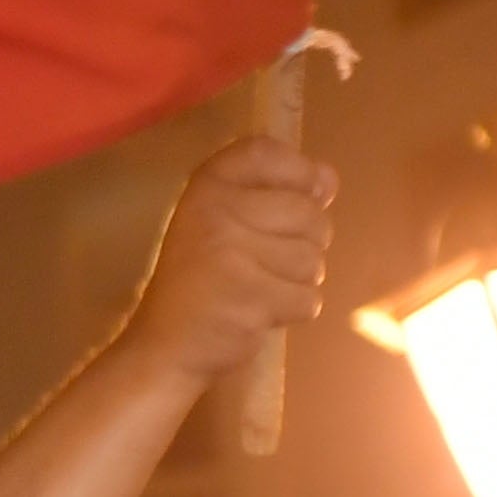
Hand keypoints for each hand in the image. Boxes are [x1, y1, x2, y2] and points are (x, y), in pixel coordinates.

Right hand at [123, 132, 333, 396]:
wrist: (166, 345)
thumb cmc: (203, 279)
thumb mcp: (227, 221)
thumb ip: (278, 192)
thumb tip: (330, 178)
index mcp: (206, 185)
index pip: (267, 152)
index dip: (298, 173)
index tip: (297, 199)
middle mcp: (216, 210)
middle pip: (310, 213)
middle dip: (306, 244)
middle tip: (265, 263)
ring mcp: (231, 254)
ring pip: (313, 261)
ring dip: (298, 282)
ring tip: (259, 288)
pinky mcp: (249, 297)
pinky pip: (309, 299)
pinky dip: (294, 312)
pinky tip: (259, 312)